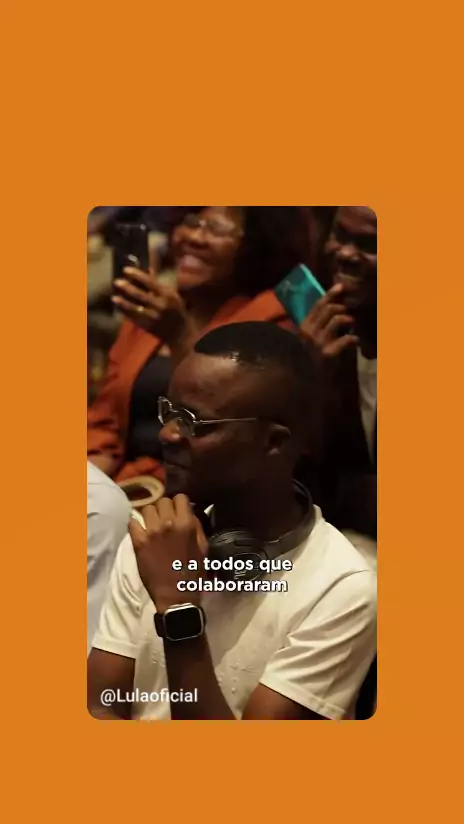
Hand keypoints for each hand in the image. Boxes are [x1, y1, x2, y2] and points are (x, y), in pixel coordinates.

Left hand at [112, 254, 191, 344]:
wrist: (180, 332)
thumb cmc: (174, 309)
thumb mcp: (171, 295)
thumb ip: (158, 284)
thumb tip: (147, 269)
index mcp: (167, 294)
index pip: (150, 282)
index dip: (137, 275)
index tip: (126, 270)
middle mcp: (161, 305)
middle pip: (141, 295)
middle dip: (127, 288)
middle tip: (116, 282)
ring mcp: (154, 317)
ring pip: (135, 308)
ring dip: (123, 302)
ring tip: (114, 297)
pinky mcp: (148, 326)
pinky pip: (133, 317)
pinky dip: (124, 311)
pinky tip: (118, 306)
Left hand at [129, 495, 207, 611]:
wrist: (176, 596)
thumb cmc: (193, 572)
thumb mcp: (203, 547)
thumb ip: (196, 526)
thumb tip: (188, 511)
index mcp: (187, 524)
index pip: (180, 497)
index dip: (179, 503)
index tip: (178, 510)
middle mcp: (169, 524)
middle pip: (162, 501)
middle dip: (165, 508)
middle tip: (165, 519)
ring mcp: (151, 532)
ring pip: (147, 508)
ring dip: (150, 515)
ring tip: (152, 525)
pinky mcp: (138, 542)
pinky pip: (132, 522)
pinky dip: (136, 524)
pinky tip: (141, 530)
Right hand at [301, 283, 358, 357]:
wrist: (309, 381)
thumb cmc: (312, 359)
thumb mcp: (311, 338)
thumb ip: (319, 324)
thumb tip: (334, 307)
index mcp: (304, 326)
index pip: (318, 305)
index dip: (331, 294)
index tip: (342, 287)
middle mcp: (309, 332)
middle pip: (328, 309)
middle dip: (342, 307)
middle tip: (349, 312)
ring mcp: (317, 342)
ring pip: (336, 319)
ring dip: (348, 319)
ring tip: (352, 324)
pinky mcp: (327, 353)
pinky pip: (344, 339)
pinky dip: (352, 338)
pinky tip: (355, 340)